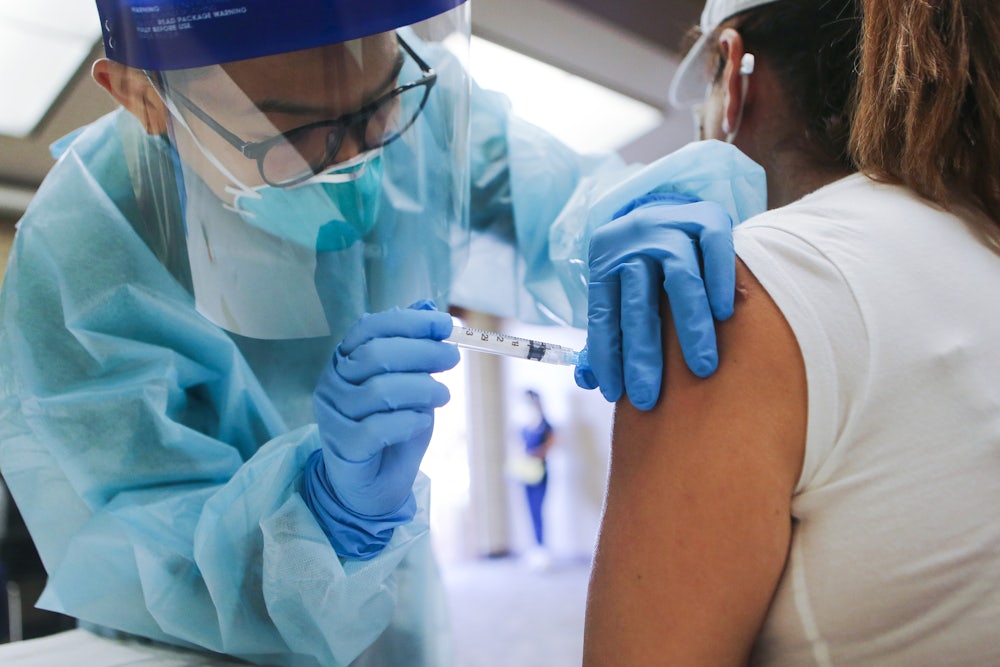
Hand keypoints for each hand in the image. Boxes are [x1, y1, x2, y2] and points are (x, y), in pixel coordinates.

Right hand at [303, 300, 459, 558]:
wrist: (375, 484)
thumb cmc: (393, 427)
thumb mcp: (410, 382)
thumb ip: (414, 348)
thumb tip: (428, 306)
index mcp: (346, 359)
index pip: (370, 328)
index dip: (409, 323)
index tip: (444, 325)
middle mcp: (332, 383)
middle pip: (375, 356)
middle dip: (421, 352)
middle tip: (452, 358)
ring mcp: (333, 416)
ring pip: (379, 391)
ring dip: (421, 389)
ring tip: (443, 395)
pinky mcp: (342, 447)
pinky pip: (377, 429)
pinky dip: (407, 421)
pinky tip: (420, 421)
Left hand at [575, 192, 734, 409]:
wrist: (665, 202)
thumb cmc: (641, 264)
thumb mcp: (614, 288)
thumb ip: (603, 332)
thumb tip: (586, 380)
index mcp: (605, 261)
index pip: (603, 314)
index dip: (607, 355)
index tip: (616, 393)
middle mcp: (634, 242)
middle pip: (637, 303)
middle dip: (643, 354)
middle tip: (650, 398)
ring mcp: (671, 226)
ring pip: (680, 278)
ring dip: (690, 326)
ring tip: (701, 368)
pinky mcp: (707, 216)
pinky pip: (715, 248)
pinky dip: (719, 280)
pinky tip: (724, 315)